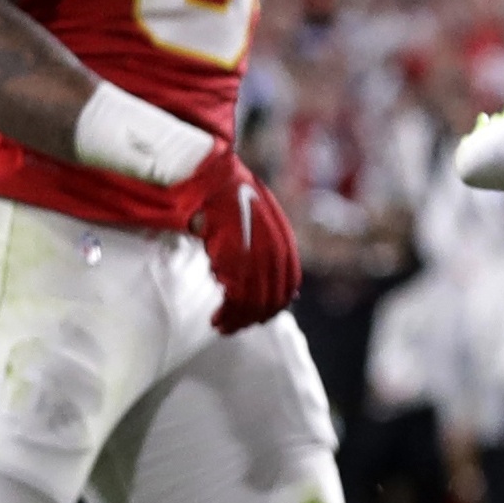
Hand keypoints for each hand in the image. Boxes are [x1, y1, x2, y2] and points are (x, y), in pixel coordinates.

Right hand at [188, 145, 300, 333]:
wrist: (212, 175)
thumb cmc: (229, 196)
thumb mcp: (259, 220)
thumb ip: (270, 250)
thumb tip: (291, 291)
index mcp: (283, 241)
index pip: (288, 284)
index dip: (274, 305)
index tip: (258, 317)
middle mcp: (275, 249)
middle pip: (272, 297)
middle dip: (255, 317)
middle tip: (234, 327)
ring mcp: (256, 252)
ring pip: (254, 301)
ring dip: (238, 320)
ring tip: (221, 326)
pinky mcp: (234, 255)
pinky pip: (236, 295)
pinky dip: (228, 312)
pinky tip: (217, 317)